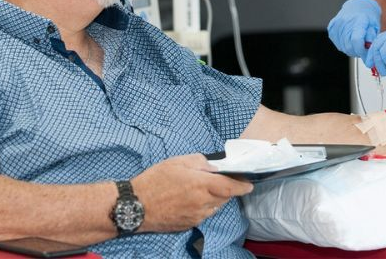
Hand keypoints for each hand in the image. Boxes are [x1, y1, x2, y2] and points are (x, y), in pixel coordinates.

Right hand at [132, 154, 252, 231]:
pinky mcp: (188, 224)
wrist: (136, 206)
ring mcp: (196, 216)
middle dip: (226, 189)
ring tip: (199, 188)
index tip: (249, 183)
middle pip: (225, 197)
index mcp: (201, 185)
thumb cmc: (155, 180)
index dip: (243, 185)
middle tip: (219, 179)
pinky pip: (203, 214)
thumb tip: (214, 166)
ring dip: (214, 198)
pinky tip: (190, 199)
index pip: (231, 187)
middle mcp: (202, 203)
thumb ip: (200, 162)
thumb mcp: (178, 162)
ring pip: (214, 207)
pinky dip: (203, 206)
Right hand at [327, 0, 381, 57]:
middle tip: (364, 47)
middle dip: (358, 51)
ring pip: (344, 48)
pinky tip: (350, 39)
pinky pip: (339, 45)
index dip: (362, 50)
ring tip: (358, 42)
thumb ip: (372, 42)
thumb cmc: (369, 17)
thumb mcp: (376, 28)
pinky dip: (345, 45)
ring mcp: (336, 25)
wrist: (358, 6)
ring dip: (352, 49)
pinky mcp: (331, 29)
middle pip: (349, 46)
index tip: (367, 52)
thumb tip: (368, 58)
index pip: (356, 40)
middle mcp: (345, 21)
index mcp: (358, 20)